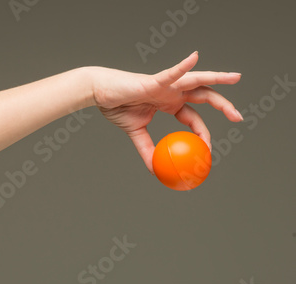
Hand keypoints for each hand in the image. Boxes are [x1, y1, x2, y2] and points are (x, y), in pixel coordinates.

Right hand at [91, 51, 241, 173]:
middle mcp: (172, 92)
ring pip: (196, 80)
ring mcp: (165, 85)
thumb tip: (155, 171)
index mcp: (168, 103)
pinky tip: (195, 58)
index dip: (203, 133)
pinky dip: (183, 67)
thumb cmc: (116, 107)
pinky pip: (170, 74)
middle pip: (204, 96)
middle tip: (239, 118)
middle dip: (223, 105)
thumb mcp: (136, 133)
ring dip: (217, 78)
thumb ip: (147, 150)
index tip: (208, 150)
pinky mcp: (154, 80)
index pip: (193, 118)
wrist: (99, 93)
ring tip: (235, 78)